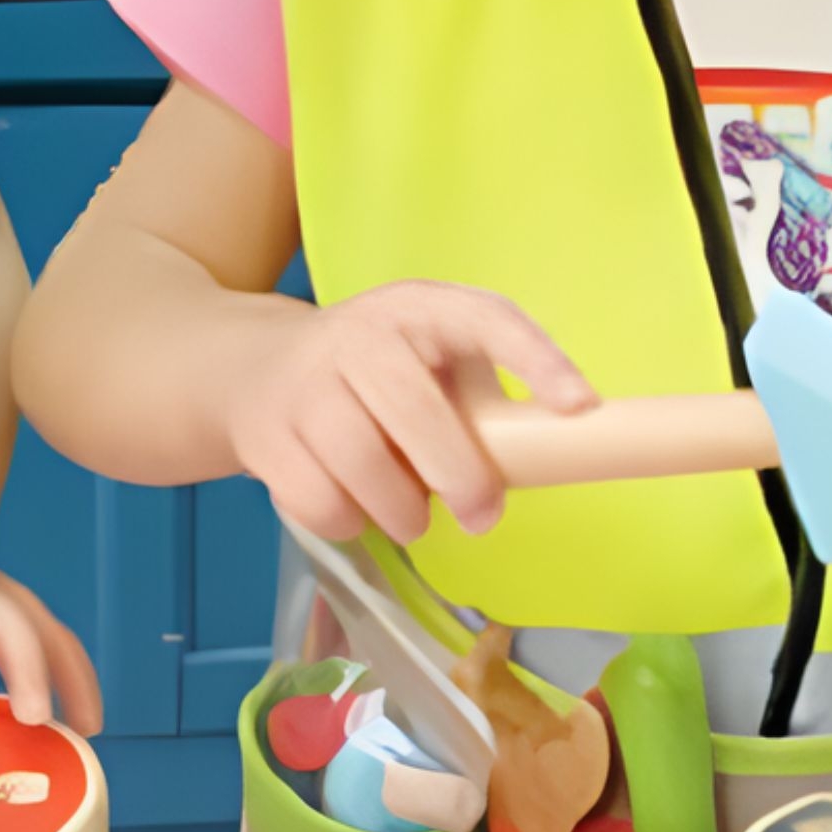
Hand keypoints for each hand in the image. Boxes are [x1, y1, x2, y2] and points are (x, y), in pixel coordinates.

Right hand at [222, 281, 592, 543]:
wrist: (252, 369)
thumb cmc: (372, 377)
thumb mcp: (428, 362)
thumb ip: (482, 402)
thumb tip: (543, 460)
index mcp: (415, 309)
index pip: (484, 318)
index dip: (534, 358)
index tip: (580, 406)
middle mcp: (356, 335)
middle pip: (415, 412)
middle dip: (461, 477)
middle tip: (481, 514)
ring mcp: (302, 383)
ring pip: (362, 467)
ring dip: (402, 512)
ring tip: (410, 513)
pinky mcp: (264, 435)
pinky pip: (320, 501)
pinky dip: (349, 521)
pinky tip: (354, 504)